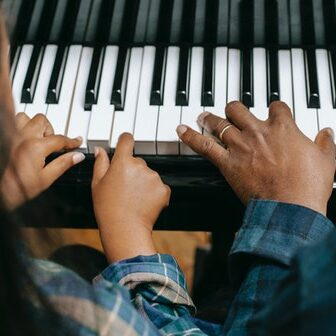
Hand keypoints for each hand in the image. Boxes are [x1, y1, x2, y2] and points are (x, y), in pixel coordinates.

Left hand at [1, 113, 84, 208]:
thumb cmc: (16, 189)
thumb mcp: (45, 179)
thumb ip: (63, 164)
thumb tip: (77, 156)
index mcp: (36, 148)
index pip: (60, 139)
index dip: (71, 141)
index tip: (77, 142)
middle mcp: (22, 137)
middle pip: (43, 121)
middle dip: (51, 130)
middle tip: (53, 143)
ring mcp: (11, 136)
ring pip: (25, 118)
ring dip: (34, 126)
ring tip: (38, 138)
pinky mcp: (5, 139)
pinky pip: (13, 124)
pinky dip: (21, 128)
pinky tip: (25, 139)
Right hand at [92, 133, 170, 262]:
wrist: (125, 229)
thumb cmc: (108, 208)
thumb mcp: (97, 184)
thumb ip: (100, 163)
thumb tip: (100, 150)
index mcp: (122, 162)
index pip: (127, 140)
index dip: (125, 141)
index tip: (125, 143)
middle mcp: (141, 166)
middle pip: (138, 161)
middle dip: (132, 170)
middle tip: (124, 187)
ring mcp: (154, 177)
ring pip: (149, 174)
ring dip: (143, 182)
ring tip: (133, 197)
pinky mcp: (164, 189)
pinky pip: (159, 186)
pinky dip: (153, 193)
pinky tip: (144, 202)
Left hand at [177, 101, 335, 214]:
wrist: (290, 207)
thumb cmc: (309, 186)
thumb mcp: (327, 160)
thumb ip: (325, 143)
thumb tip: (327, 132)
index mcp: (283, 128)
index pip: (276, 106)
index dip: (274, 107)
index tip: (273, 111)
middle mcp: (258, 132)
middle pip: (240, 109)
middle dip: (234, 108)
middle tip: (231, 111)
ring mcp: (241, 146)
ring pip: (220, 123)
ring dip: (210, 118)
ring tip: (203, 115)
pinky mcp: (227, 163)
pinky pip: (204, 145)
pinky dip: (191, 137)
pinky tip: (181, 130)